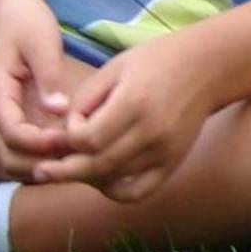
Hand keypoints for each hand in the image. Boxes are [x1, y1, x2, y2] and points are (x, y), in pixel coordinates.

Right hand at [0, 0, 72, 178]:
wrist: (12, 11)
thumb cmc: (27, 21)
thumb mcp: (41, 40)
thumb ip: (48, 75)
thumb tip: (58, 110)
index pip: (12, 134)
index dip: (40, 143)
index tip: (70, 137)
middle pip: (9, 156)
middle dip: (41, 161)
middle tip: (76, 152)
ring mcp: (6, 116)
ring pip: (15, 158)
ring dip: (42, 163)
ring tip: (76, 152)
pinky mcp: (19, 115)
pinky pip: (26, 148)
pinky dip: (44, 155)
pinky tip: (72, 145)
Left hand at [31, 29, 218, 201]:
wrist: (208, 66)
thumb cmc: (157, 59)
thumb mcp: (116, 67)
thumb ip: (85, 100)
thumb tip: (62, 134)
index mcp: (134, 101)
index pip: (86, 139)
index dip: (69, 136)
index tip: (73, 122)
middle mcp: (151, 131)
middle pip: (96, 166)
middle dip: (64, 170)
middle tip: (42, 171)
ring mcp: (165, 151)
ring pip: (113, 181)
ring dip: (86, 178)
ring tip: (73, 168)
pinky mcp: (173, 162)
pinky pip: (138, 191)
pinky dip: (115, 192)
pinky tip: (103, 180)